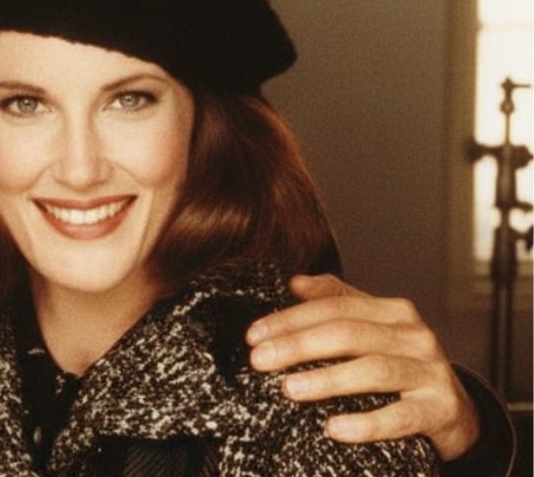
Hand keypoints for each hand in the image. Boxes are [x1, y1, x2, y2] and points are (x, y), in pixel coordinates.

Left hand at [245, 273, 479, 460]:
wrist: (456, 411)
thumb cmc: (402, 364)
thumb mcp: (373, 328)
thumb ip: (337, 301)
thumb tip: (295, 283)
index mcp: (393, 311)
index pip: (333, 306)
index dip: (290, 319)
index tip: (254, 335)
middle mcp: (414, 336)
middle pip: (348, 333)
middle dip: (298, 345)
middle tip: (260, 360)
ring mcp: (430, 372)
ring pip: (373, 370)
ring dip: (327, 380)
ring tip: (289, 389)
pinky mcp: (441, 409)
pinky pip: (401, 416)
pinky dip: (366, 423)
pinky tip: (334, 428)